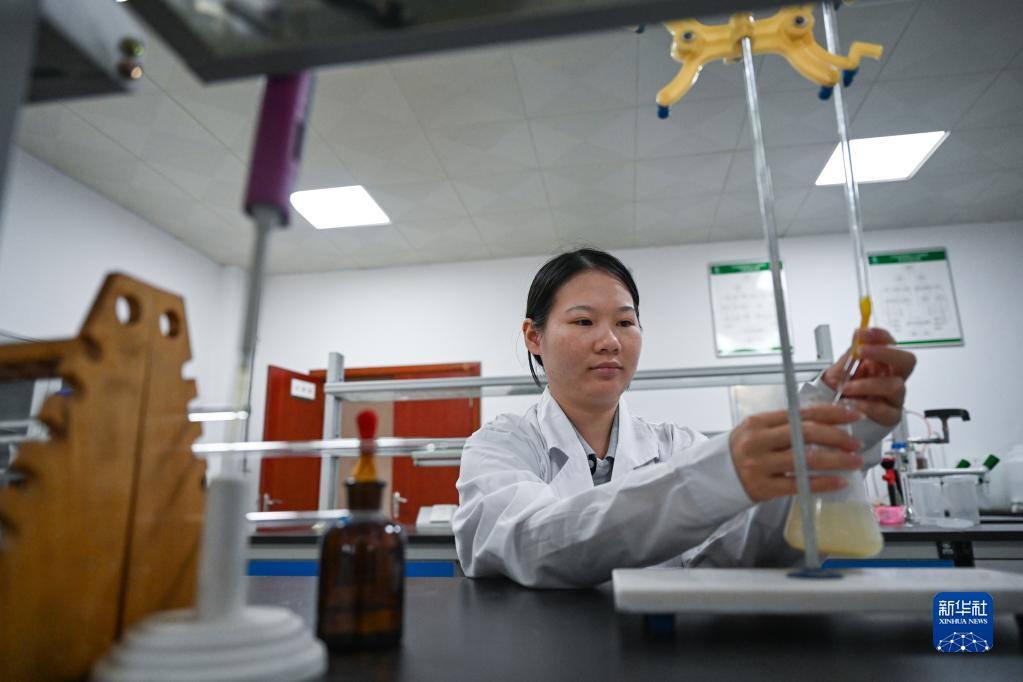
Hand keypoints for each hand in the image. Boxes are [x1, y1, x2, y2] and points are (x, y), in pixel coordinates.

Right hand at [729, 405, 863, 502]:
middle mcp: (758, 441)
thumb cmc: (741, 452)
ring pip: (807, 459)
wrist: (712, 477)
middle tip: (855, 443)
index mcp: (758, 422)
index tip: (853, 415)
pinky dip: (823, 482)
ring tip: (854, 461)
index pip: (801, 413)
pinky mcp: (763, 488)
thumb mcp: (756, 431)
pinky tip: (839, 482)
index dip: (831, 413)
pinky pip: (800, 484)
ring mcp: (760, 465)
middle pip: (805, 433)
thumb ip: (784, 426)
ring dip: (837, 460)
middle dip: (837, 437)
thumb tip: (825, 423)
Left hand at [822, 327, 915, 426]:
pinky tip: (852, 403)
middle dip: (885, 353)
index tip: (864, 333)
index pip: (891, 344)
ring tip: (846, 387)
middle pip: (907, 361)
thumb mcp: (840, 370)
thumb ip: (850, 354)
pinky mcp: (890, 416)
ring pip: (894, 386)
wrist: (833, 414)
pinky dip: (867, 405)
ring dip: (867, 384)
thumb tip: (858, 333)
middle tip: (862, 352)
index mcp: (881, 363)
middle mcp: (892, 378)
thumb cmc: (841, 390)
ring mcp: (894, 397)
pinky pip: (885, 410)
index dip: (881, 336)